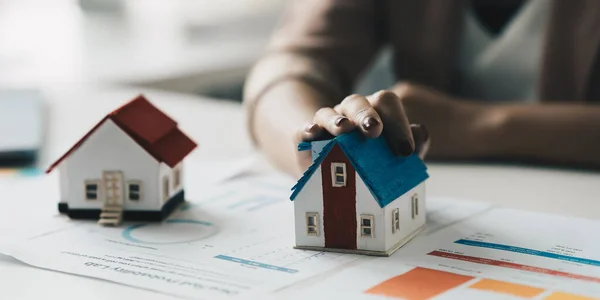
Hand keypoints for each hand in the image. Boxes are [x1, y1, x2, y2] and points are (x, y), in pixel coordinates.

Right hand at [295, 88, 430, 170]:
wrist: (337, 177)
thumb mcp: (396, 158)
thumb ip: (413, 145)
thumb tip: (421, 132)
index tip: (405, 150)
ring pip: (328, 112)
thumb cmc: (373, 164)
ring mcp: (326, 123)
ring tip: (345, 130)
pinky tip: (313, 132)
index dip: (397, 122)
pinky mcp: (305, 138)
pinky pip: (303, 129)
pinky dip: (308, 129)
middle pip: (357, 102)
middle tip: (375, 131)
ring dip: (337, 120)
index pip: (386, 103)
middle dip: (366, 115)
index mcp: (375, 111)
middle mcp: (350, 112)